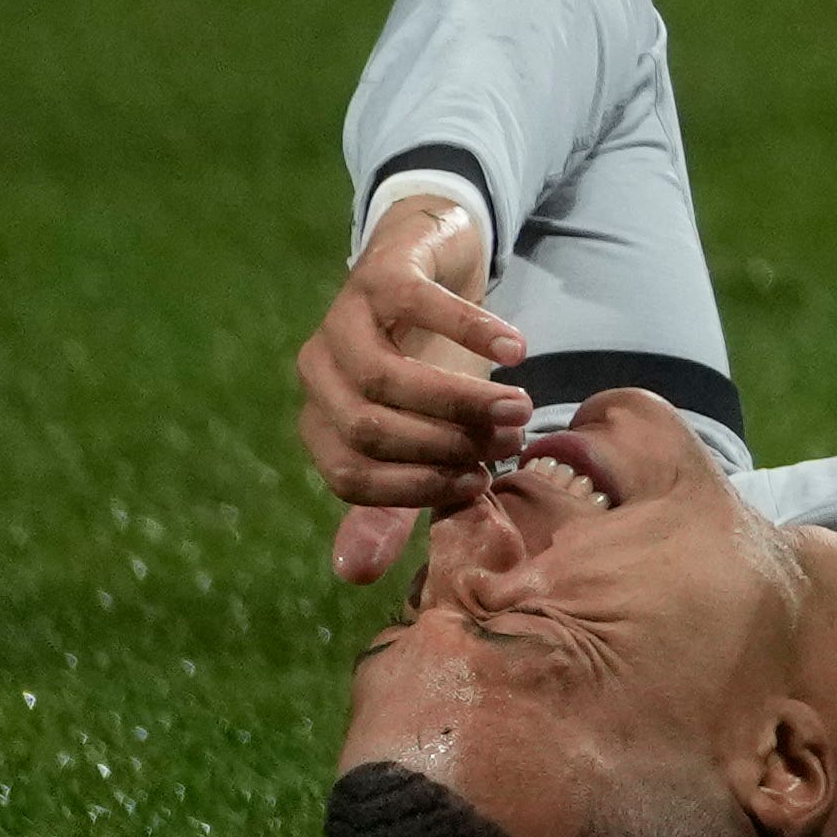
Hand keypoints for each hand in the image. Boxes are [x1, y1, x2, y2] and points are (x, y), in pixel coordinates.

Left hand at [293, 193, 532, 584]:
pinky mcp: (381, 271)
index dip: (416, 489)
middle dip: (443, 445)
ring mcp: (341, 318)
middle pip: (368, 427)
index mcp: (320, 421)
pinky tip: (518, 351)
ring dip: (459, 400)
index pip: (351, 477)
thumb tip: (351, 575)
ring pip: (385, 376)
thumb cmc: (427, 362)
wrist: (430, 261)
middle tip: (508, 443)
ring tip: (519, 408)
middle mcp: (317, 372)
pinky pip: (420, 306)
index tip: (479, 486)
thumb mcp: (414, 437)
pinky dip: (473, 333)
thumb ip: (390, 504)